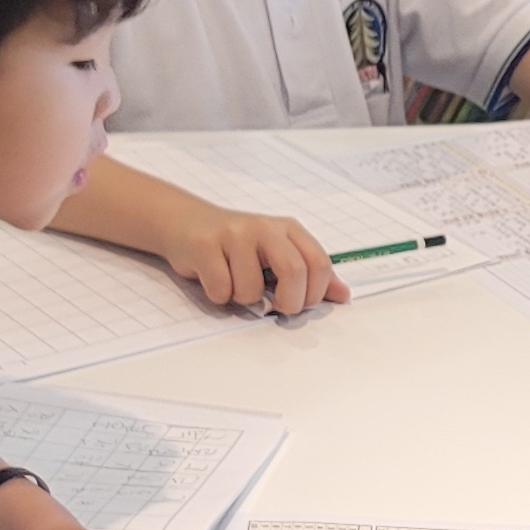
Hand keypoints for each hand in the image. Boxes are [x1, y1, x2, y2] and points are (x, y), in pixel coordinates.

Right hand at [163, 202, 347, 315]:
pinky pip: (221, 290)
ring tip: (233, 282)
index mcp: (289, 229)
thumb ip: (310, 274)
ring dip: (242, 299)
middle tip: (275, 307)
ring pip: (251, 290)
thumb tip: (343, 295)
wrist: (186, 222)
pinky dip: (218, 295)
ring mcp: (234, 234)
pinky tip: (213, 278)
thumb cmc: (236, 244)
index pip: (319, 263)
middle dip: (288, 302)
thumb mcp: (278, 253)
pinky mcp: (206, 245)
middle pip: (294, 272)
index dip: (313, 294)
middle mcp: (265, 227)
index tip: (299, 303)